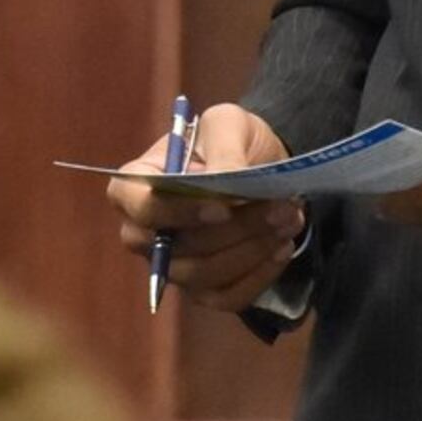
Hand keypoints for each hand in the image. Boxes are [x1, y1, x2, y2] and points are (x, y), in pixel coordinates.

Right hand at [107, 103, 307, 313]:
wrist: (258, 165)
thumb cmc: (230, 141)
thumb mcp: (228, 123)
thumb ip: (224, 148)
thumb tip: (227, 179)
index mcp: (133, 188)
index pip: (142, 209)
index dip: (179, 212)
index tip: (224, 207)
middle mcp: (144, 235)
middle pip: (178, 249)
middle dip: (235, 231)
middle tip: (281, 208)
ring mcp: (172, 266)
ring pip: (205, 275)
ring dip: (252, 250)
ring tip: (288, 220)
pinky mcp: (202, 289)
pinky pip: (226, 297)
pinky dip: (259, 276)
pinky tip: (281, 247)